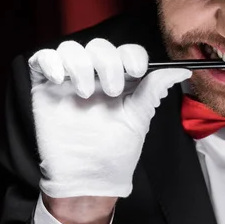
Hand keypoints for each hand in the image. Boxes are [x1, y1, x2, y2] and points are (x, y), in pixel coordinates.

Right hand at [28, 38, 190, 198]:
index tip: (137, 71)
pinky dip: (50, 61)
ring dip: (80, 64)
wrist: (89, 177)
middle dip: (108, 62)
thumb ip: (155, 88)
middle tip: (113, 90)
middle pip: (100, 46)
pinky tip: (59, 78)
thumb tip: (183, 72)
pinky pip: (41, 60)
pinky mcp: (45, 88)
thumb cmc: (116, 150)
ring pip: (71, 48)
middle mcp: (95, 75)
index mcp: (121, 78)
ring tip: (86, 93)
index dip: (132, 55)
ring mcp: (69, 80)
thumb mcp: (139, 116)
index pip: (126, 51)